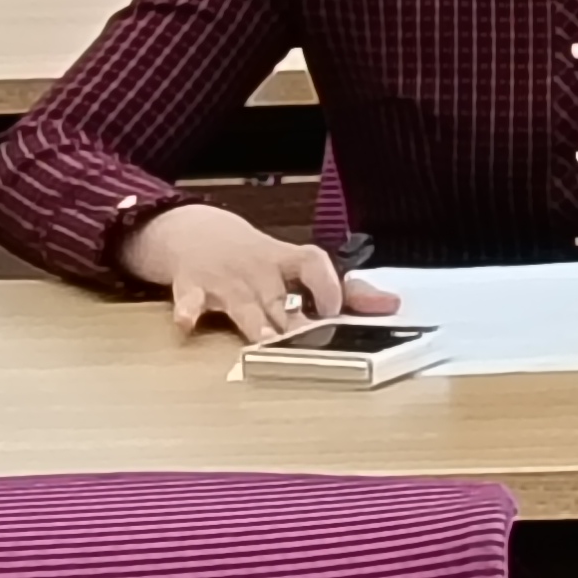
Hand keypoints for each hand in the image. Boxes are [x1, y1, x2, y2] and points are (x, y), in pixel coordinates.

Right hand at [120, 201, 399, 343]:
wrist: (197, 234)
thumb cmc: (258, 260)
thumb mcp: (300, 268)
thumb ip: (346, 290)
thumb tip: (391, 306)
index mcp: (288, 261)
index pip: (313, 263)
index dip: (327, 285)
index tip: (336, 310)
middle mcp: (259, 270)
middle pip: (279, 297)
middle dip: (292, 322)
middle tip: (308, 343)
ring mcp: (225, 280)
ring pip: (243, 305)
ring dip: (253, 322)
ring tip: (264, 341)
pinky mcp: (193, 289)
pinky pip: (190, 300)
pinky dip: (187, 310)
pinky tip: (187, 323)